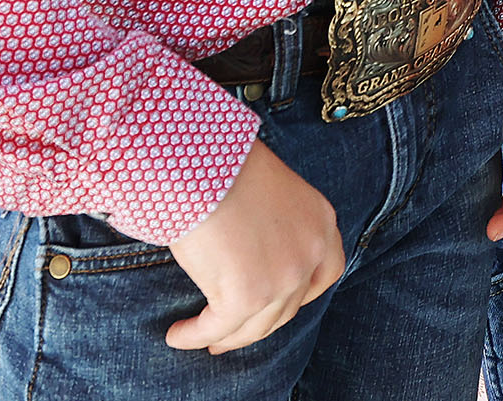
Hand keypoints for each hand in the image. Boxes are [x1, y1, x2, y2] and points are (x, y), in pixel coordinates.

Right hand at [164, 141, 344, 353]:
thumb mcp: (271, 193)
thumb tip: (250, 257)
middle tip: (230, 332)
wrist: (202, 164)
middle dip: (258, 323)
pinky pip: (218, 328)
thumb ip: (275, 227)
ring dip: (226, 336)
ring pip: (255, 326)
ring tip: (201, 338)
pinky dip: (195, 336)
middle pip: (288, 306)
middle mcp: (310, 253)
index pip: (326, 272)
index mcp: (321, 222)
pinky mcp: (247, 297)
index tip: (275, 305)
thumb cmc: (225, 167)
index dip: (301, 295)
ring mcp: (283, 278)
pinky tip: (177, 335)